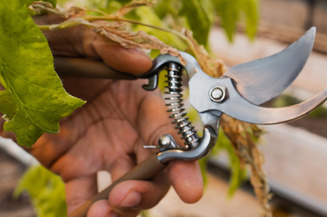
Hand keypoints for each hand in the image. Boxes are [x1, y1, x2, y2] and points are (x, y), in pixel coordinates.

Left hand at [1, 15, 202, 215]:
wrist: (22, 65)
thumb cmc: (63, 47)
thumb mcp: (83, 39)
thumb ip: (110, 48)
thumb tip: (141, 62)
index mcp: (146, 100)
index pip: (174, 134)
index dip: (185, 163)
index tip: (191, 191)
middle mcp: (133, 132)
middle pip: (157, 172)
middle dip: (148, 191)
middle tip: (124, 197)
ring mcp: (106, 151)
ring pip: (125, 189)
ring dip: (120, 207)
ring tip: (100, 214)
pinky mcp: (76, 165)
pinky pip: (84, 195)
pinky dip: (84, 212)